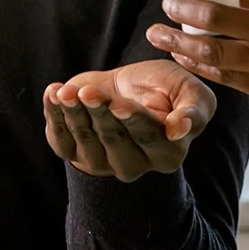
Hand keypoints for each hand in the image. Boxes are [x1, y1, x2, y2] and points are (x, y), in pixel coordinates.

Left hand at [42, 59, 215, 181]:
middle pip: (114, 139)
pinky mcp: (74, 152)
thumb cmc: (163, 88)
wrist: (127, 86)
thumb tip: (179, 129)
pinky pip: (60, 139)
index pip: (148, 137)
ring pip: (85, 139)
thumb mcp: (190, 90)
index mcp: (168, 152)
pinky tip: (54, 93)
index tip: (119, 104)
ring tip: (67, 91)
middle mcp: (135, 164)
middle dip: (100, 112)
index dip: (133, 120)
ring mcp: (101, 162)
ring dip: (74, 112)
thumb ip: (195, 109)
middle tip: (89, 92)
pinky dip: (54, 114)